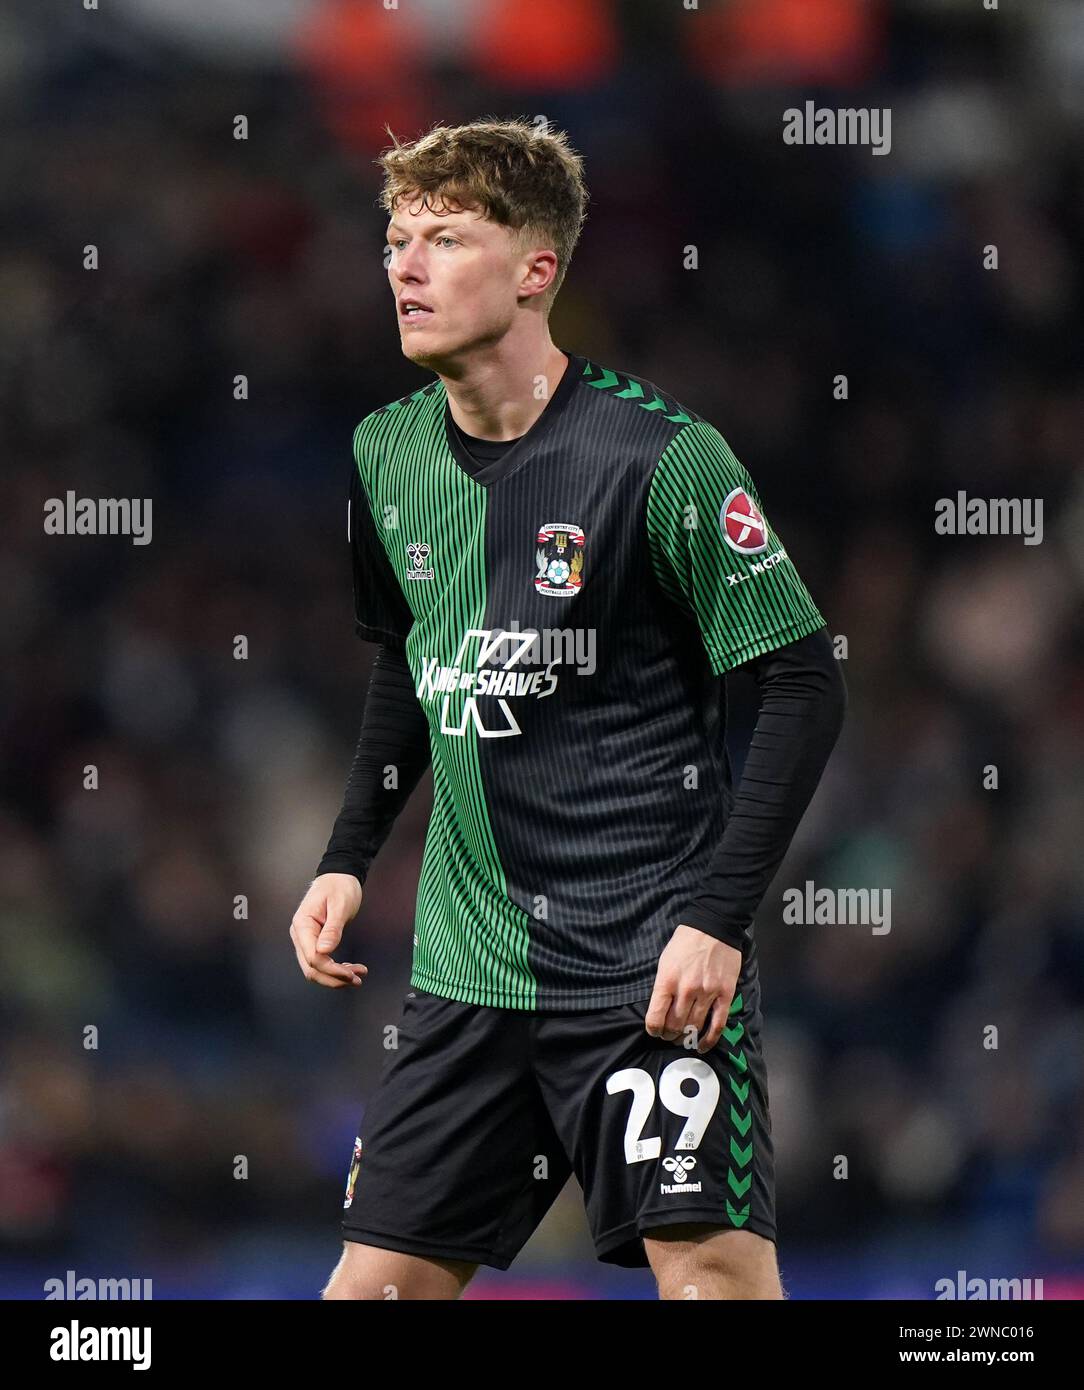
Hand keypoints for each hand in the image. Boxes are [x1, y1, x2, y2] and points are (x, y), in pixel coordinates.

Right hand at [290, 873, 366, 988]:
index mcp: (303, 924)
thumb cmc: (339, 886)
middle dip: (333, 978)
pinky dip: (334, 970)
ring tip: (357, 977)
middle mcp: (300, 935)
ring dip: (334, 977)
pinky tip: (349, 970)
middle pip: (311, 968)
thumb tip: (324, 951)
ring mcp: (305, 939)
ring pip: (315, 969)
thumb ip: (332, 928)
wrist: (339, 876)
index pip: (313, 957)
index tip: (352, 974)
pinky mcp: (314, 942)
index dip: (331, 970)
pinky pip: (321, 962)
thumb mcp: (340, 905)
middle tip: (357, 979)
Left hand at [645, 924, 741, 1052]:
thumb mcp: (664, 962)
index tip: (655, 1030)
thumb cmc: (685, 943)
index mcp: (667, 981)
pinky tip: (701, 1046)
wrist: (713, 927)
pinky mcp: (725, 995)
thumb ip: (663, 987)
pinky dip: (708, 1040)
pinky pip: (717, 1025)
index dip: (653, 1030)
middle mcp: (686, 990)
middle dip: (669, 1035)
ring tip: (683, 1038)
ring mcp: (707, 993)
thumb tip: (661, 1011)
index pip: (655, 1018)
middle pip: (675, 1026)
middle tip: (669, 1035)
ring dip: (686, 1038)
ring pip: (694, 1028)